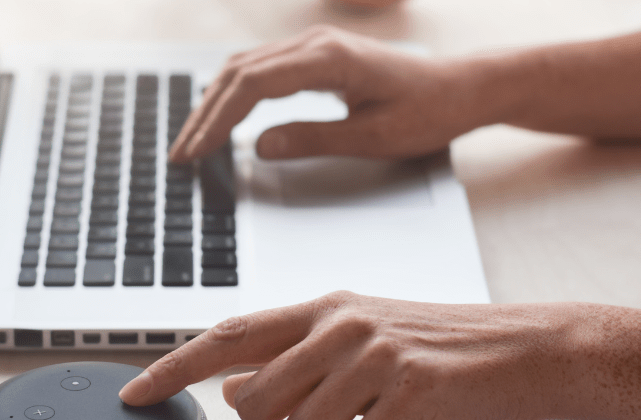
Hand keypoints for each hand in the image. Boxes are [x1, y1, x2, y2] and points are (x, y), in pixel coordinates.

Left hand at [119, 292, 582, 419]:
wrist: (526, 350)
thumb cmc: (443, 350)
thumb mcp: (362, 342)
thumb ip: (298, 362)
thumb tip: (237, 388)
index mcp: (325, 309)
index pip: (229, 335)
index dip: (174, 367)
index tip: (136, 393)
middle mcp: (342, 323)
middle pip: (256, 400)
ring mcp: (377, 352)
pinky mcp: (412, 387)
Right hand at [169, 26, 486, 161]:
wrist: (460, 88)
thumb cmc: (428, 112)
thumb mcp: (374, 138)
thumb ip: (314, 139)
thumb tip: (258, 147)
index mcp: (329, 60)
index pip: (253, 86)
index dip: (218, 121)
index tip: (197, 153)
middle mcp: (316, 43)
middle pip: (239, 73)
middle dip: (205, 115)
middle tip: (181, 155)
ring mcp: (315, 45)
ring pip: (246, 67)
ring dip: (215, 103)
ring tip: (193, 140)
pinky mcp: (317, 55)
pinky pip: (263, 69)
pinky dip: (235, 93)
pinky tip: (223, 115)